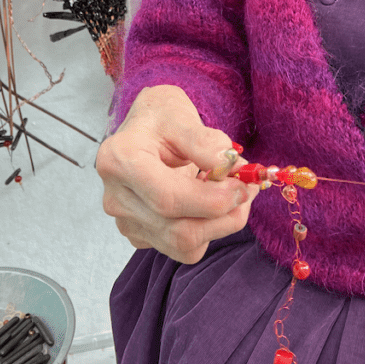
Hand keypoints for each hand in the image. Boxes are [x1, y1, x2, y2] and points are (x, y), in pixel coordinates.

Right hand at [96, 85, 258, 263]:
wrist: (146, 127)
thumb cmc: (161, 117)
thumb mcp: (182, 116)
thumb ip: (206, 142)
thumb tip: (232, 168)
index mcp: (121, 160)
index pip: (168, 198)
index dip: (212, 200)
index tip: (243, 185)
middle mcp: (117, 197)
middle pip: (178, 230)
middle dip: (224, 215)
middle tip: (247, 189)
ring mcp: (126, 220)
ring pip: (183, 244)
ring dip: (220, 223)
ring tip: (234, 192)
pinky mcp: (140, 234)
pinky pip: (182, 247)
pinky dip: (207, 229)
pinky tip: (210, 202)